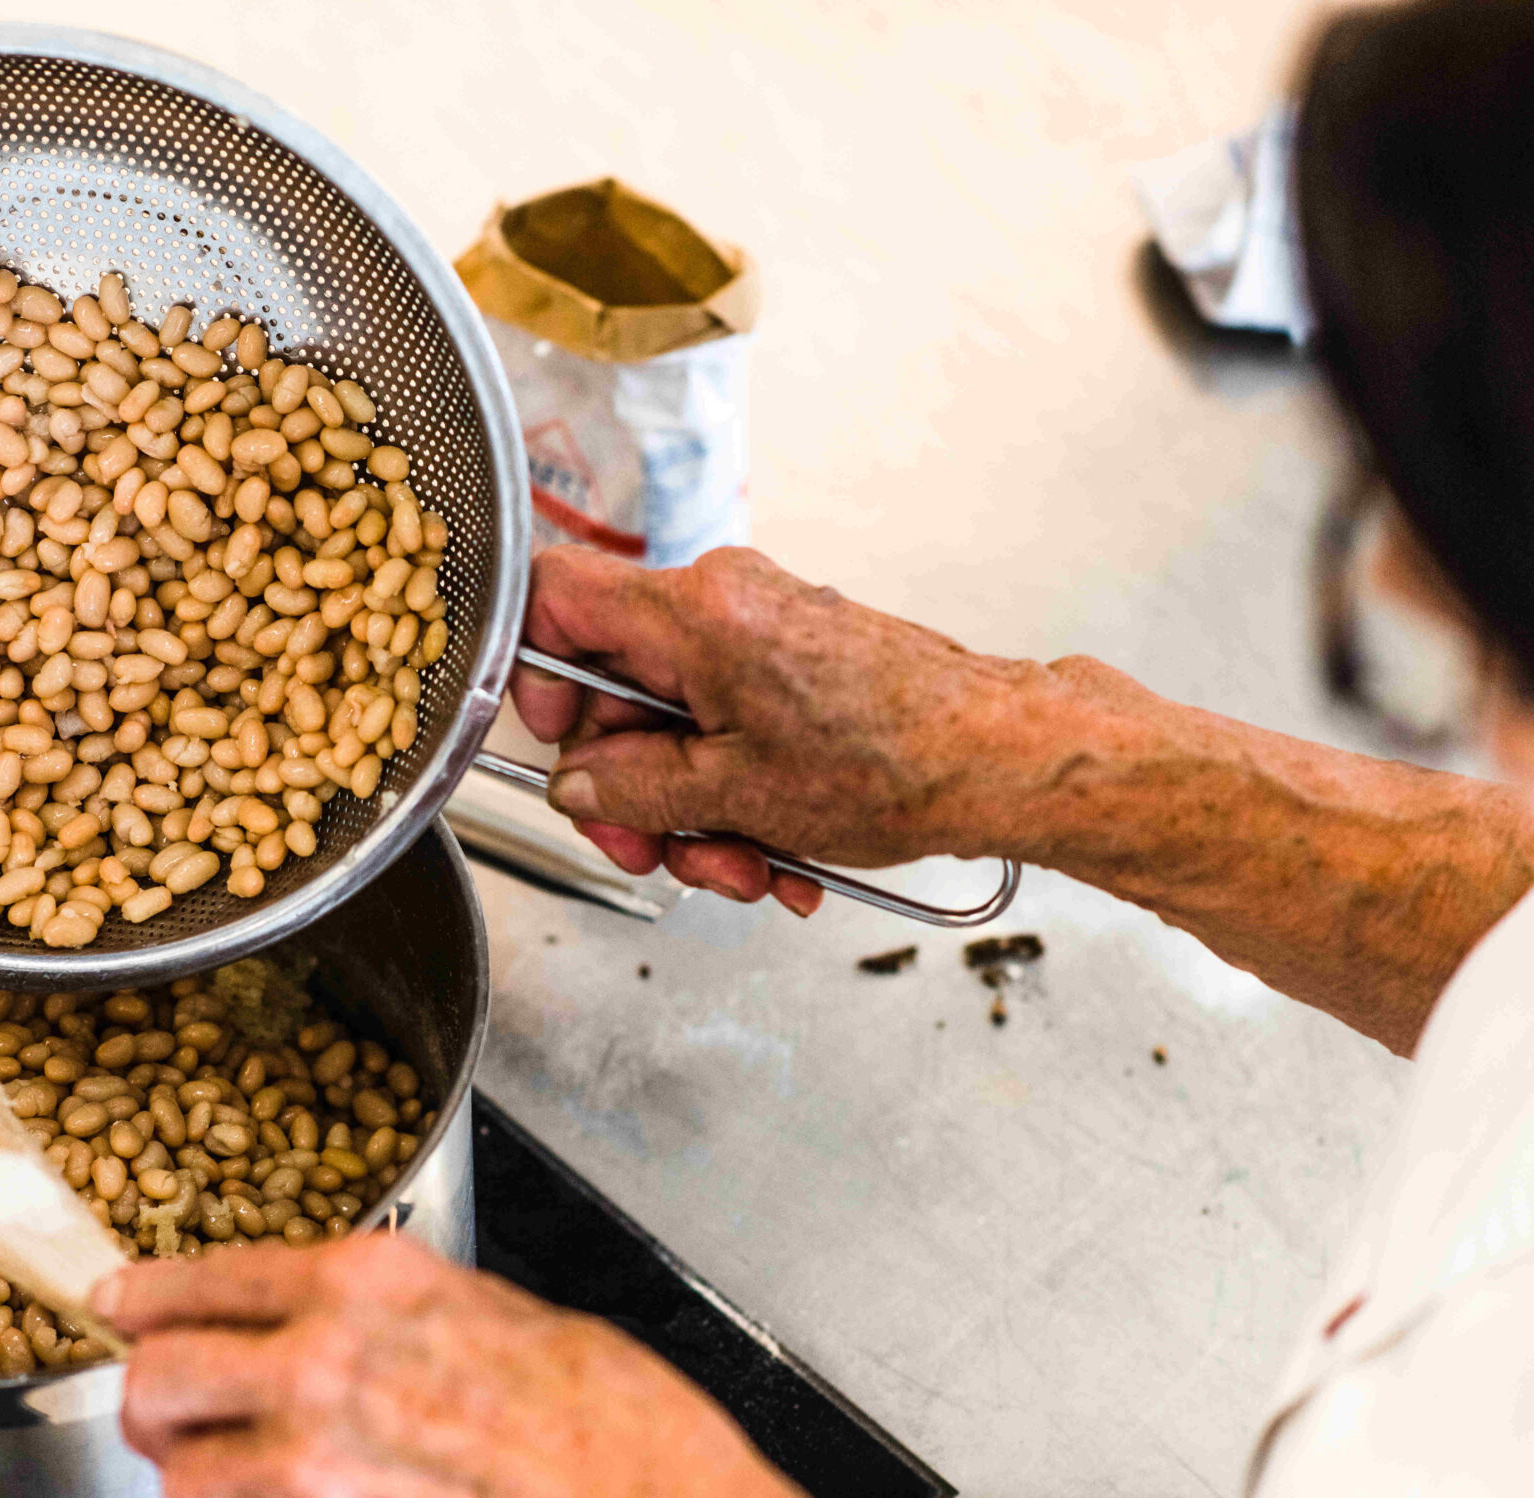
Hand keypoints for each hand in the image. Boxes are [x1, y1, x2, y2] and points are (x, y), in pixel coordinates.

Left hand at [99, 1237, 840, 1497]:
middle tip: (176, 1412)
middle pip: (155, 1382)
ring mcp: (305, 1471)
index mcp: (362, 1285)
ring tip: (279, 1483)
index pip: (202, 1281)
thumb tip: (339, 1313)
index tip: (120, 1307)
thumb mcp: (499, 1308)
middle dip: (156, 1400)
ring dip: (217, 1481)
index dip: (147, 1299)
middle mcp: (314, 1366)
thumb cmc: (608, 1424)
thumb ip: (395, 1308)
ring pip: (184, 1478)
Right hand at [515, 545, 1056, 911]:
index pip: (556, 596)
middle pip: (617, 685)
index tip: (560, 742)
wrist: (999, 759)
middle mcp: (725, 603)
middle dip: (633, 786)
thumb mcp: (734, 796)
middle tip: (655, 848)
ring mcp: (763, 630)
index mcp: (694, 613)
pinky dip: (741, 793)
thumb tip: (581, 786)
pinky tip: (778, 850)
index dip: (533, 674)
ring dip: (694, 810)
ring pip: (678, 721)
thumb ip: (632, 789)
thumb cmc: (897, 761)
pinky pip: (732, 726)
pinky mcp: (796, 663)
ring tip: (745, 865)